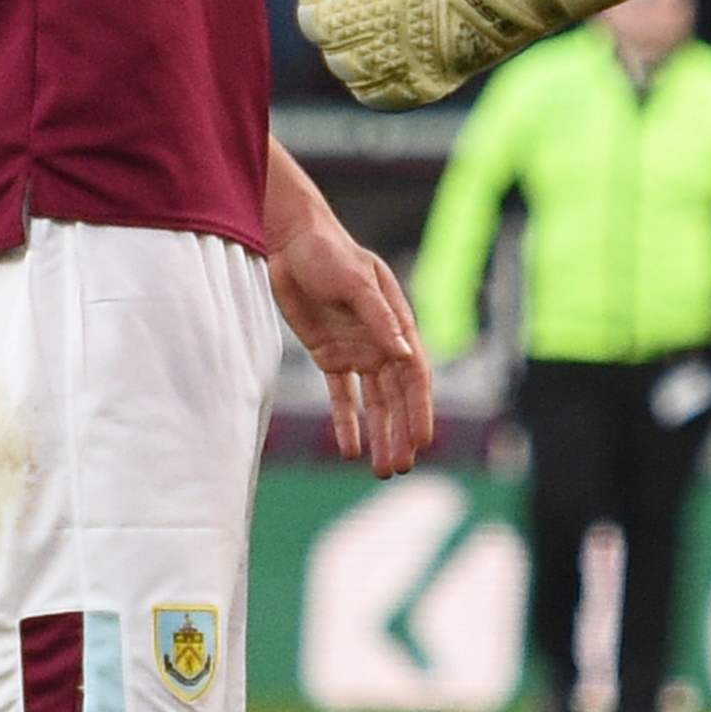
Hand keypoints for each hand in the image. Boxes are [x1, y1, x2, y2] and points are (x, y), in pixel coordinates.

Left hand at [270, 213, 434, 474]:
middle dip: (400, 433)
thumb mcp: (354, 281)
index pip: (414, 375)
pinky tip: (350, 450)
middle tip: (399, 468)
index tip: (421, 441)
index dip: (419, 409)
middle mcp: (382, 342)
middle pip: (396, 397)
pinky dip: (347, 422)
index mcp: (396, 324)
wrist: (289, 241)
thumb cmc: (328, 253)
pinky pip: (341, 396)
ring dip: (379, 435)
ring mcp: (357, 350)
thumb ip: (378, 317)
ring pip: (374, 402)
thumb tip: (402, 353)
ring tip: (381, 470)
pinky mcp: (330, 355)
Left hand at [289, 0, 660, 107]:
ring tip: (377, 25)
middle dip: (329, 2)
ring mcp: (393, 52)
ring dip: (348, 43)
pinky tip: (390, 57)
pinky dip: (373, 79)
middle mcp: (367, 11)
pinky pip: (372, 93)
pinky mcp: (421, 81)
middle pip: (313, 19)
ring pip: (338, 60)